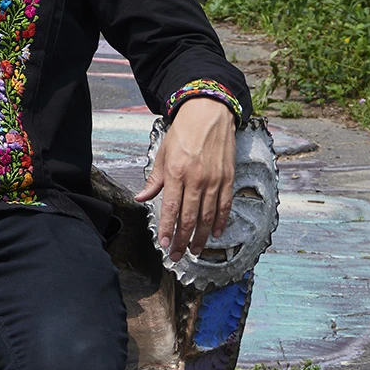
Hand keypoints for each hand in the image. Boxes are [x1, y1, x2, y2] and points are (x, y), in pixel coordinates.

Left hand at [135, 97, 235, 260]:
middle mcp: (196, 179)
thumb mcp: (162, 153)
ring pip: (208, 217)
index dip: (166, 230)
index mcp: (176, 172)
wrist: (209, 113)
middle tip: (176, 256)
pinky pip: (225, 206)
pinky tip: (215, 234)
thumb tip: (141, 197)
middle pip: (190, 218)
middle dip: (182, 240)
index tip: (163, 245)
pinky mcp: (228, 178)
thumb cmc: (183, 132)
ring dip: (201, 238)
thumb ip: (154, 179)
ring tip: (194, 251)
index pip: (170, 209)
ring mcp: (214, 180)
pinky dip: (220, 222)